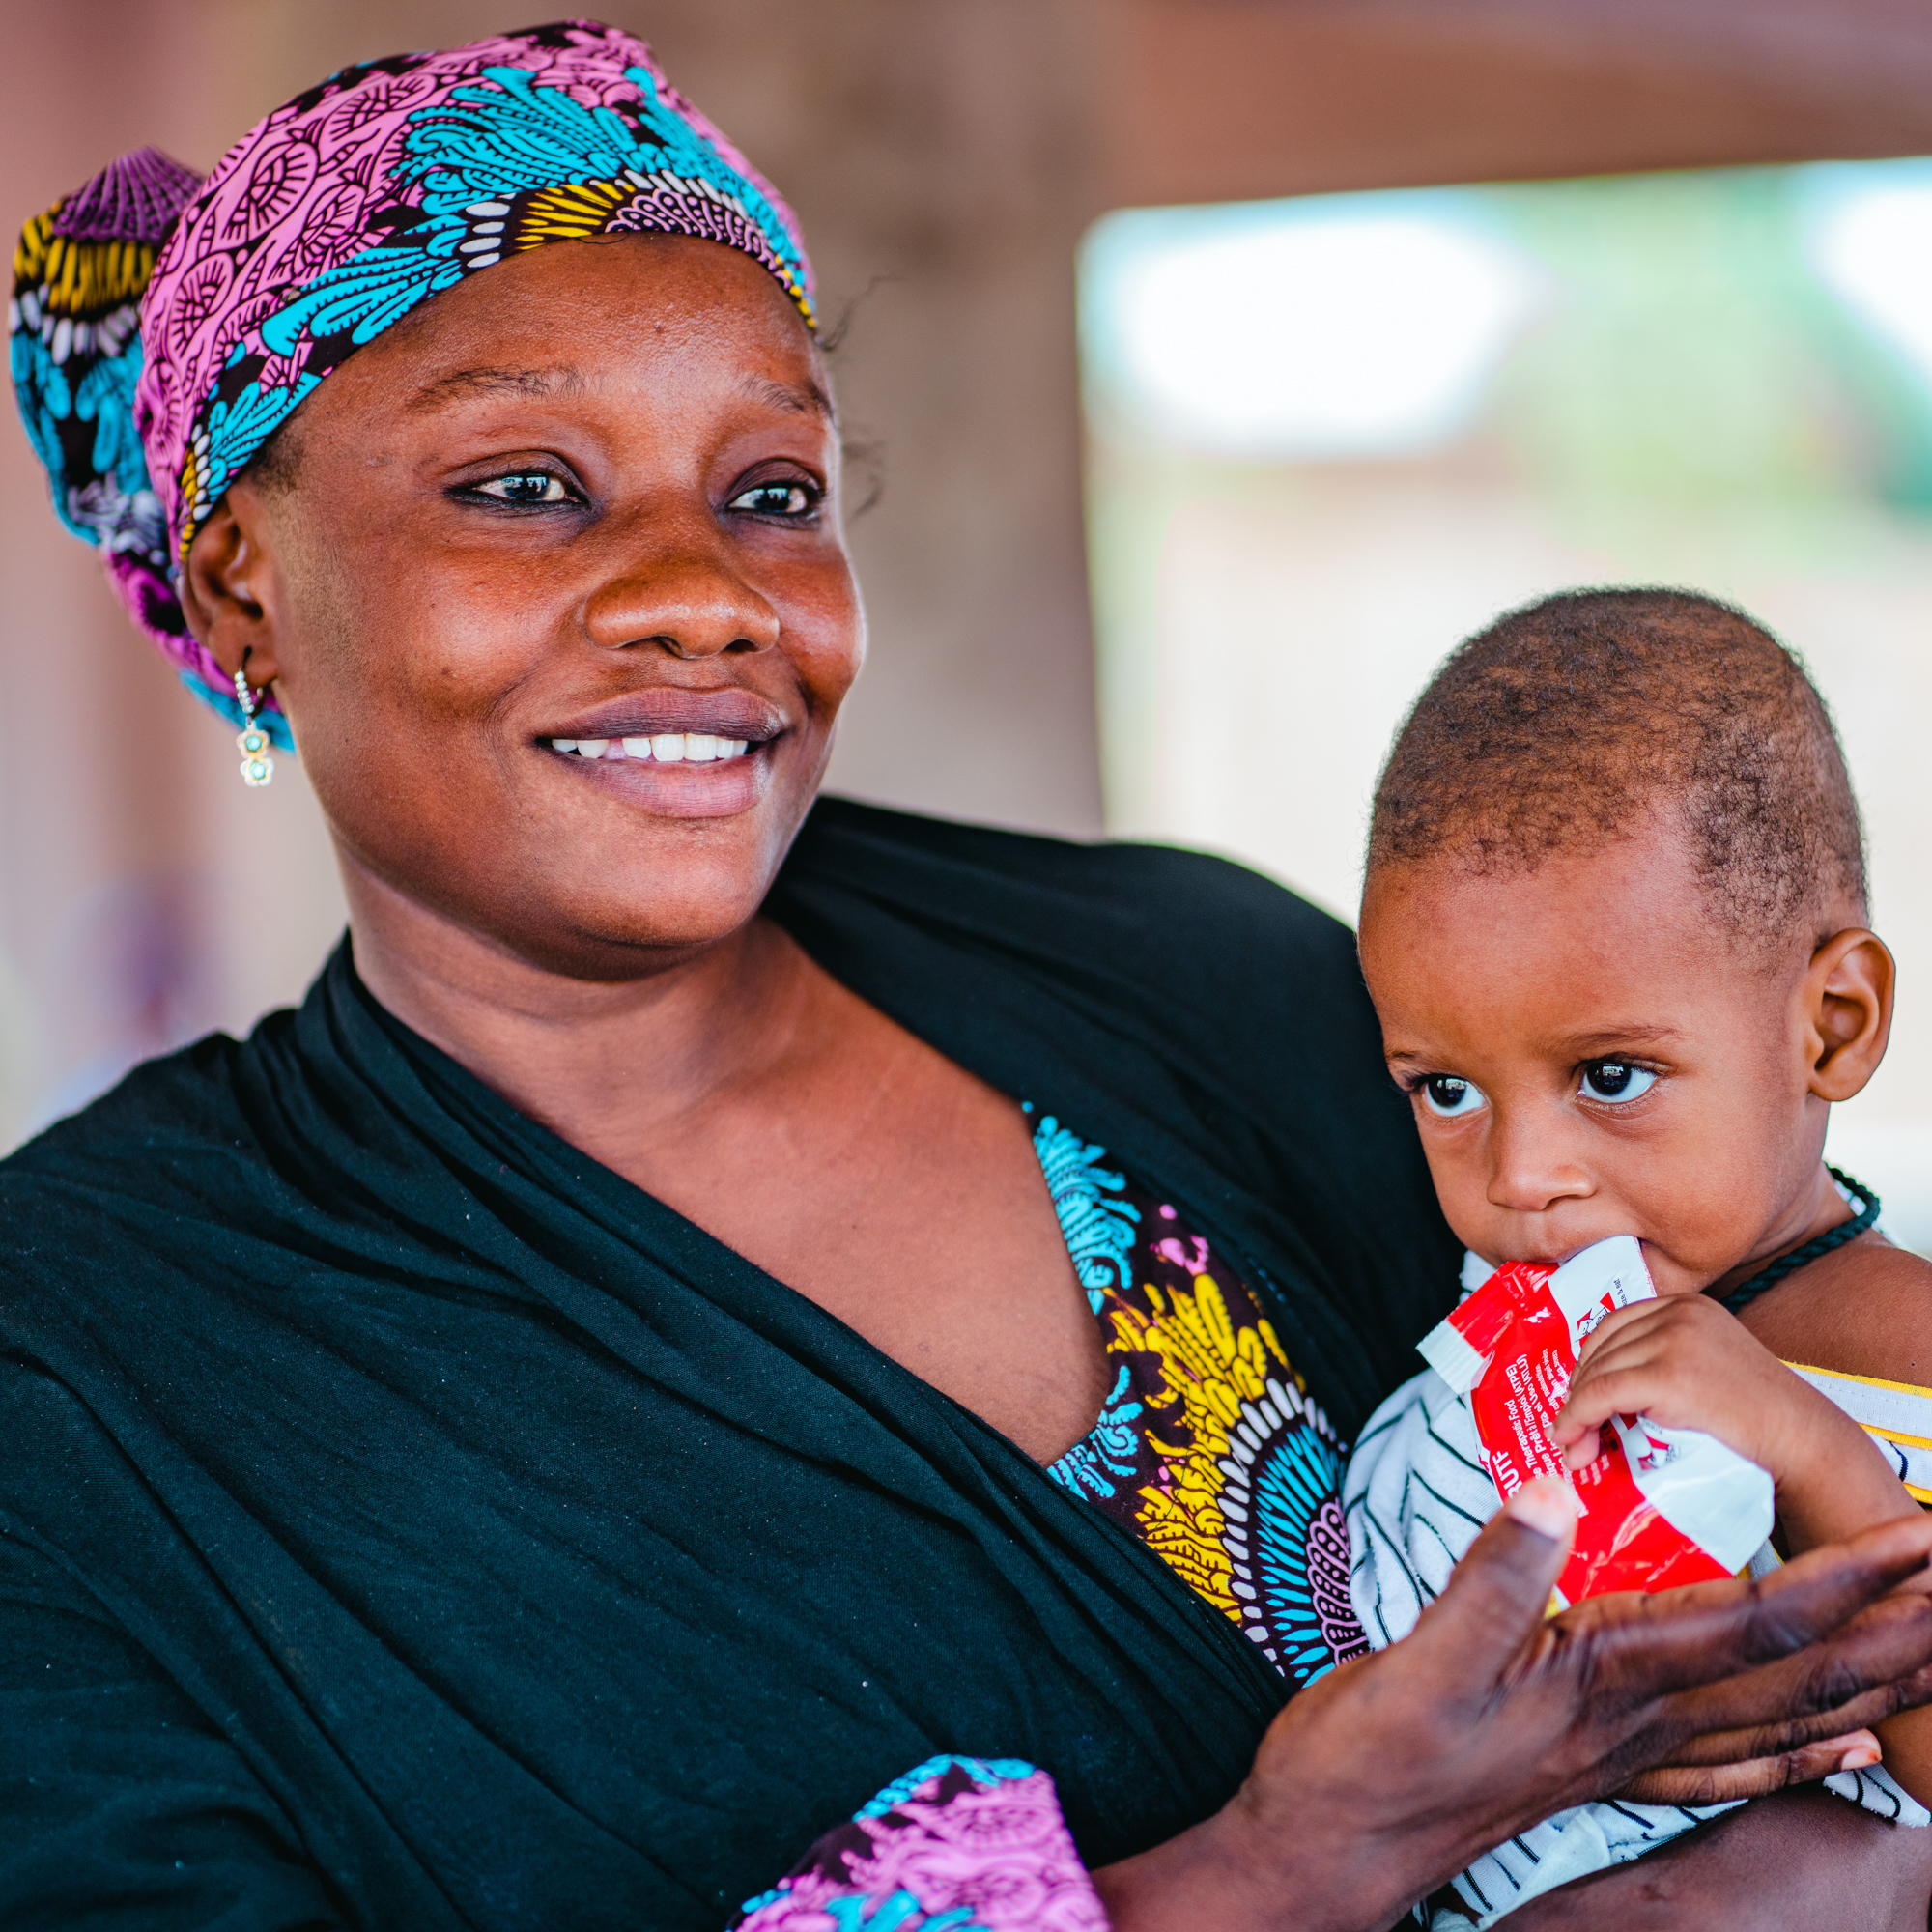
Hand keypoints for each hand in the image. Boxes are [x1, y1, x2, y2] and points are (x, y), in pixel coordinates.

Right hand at [1093, 1480, 1931, 1931]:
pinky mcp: (1595, 1770)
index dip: (1846, 1579)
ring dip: (1867, 1687)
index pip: (1755, 1622)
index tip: (1919, 1539)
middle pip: (1794, 1678)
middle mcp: (1637, 1724)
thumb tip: (1557, 1479)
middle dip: (1892, 1634)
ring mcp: (1622, 1756)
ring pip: (1776, 1722)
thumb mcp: (1425, 1653)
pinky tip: (1842, 1747)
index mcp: (1608, 1679)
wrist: (1335, 1844)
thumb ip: (1497, 1571)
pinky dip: (1796, 1755)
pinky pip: (1726, 1767)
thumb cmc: (1374, 1754)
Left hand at [1550, 1294, 1908, 1553]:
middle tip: (1572, 1431)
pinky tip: (1573, 1441)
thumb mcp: (1708, 1369)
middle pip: (1600, 1347)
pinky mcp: (1668, 1376)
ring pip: (1596, 1372)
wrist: (1805, 1443)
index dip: (1588, 1363)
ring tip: (1575, 1447)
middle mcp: (1678, 1313)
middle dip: (1578, 1391)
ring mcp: (1673, 1340)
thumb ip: (1664, 1362)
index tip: (1579, 1397)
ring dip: (1575, 1413)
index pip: (1613, 1325)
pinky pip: (1601, 1394)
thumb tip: (1597, 1391)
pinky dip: (1578, 1418)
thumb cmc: (1759, 1419)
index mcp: (1687, 1306)